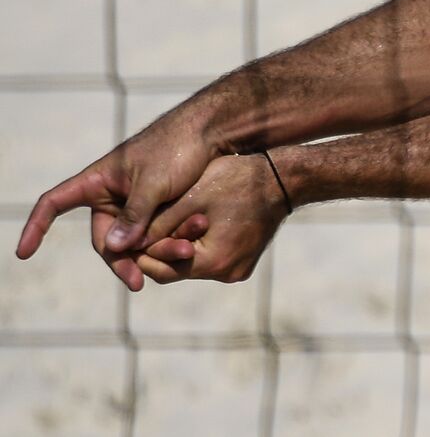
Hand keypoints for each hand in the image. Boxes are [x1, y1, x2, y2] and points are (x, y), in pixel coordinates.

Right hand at [15, 102, 225, 288]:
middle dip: (121, 260)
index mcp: (98, 180)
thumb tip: (113, 248)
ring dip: (150, 253)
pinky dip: (164, 244)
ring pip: (132, 241)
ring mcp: (134, 203)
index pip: (55, 203)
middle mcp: (111, 194)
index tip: (23, 253)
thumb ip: (135, 215)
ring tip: (177, 259)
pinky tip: (183, 252)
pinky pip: (154, 234)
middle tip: (138, 281)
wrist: (212, 132)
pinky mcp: (157, 209)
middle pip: (103, 238)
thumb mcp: (155, 183)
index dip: (36, 227)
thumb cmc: (178, 148)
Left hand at [134, 153, 288, 284]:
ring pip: (192, 265)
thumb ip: (155, 225)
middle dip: (159, 249)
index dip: (140, 250)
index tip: (130, 231)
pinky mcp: (244, 261)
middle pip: (175, 270)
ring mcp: (238, 269)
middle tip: (145, 226)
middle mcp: (227, 273)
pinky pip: (210, 260)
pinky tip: (196, 222)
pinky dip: (198, 245)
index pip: (160, 268)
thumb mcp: (190, 198)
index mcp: (212, 261)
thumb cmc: (237, 180)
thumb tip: (122, 244)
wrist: (284, 178)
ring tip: (172, 219)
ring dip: (179, 246)